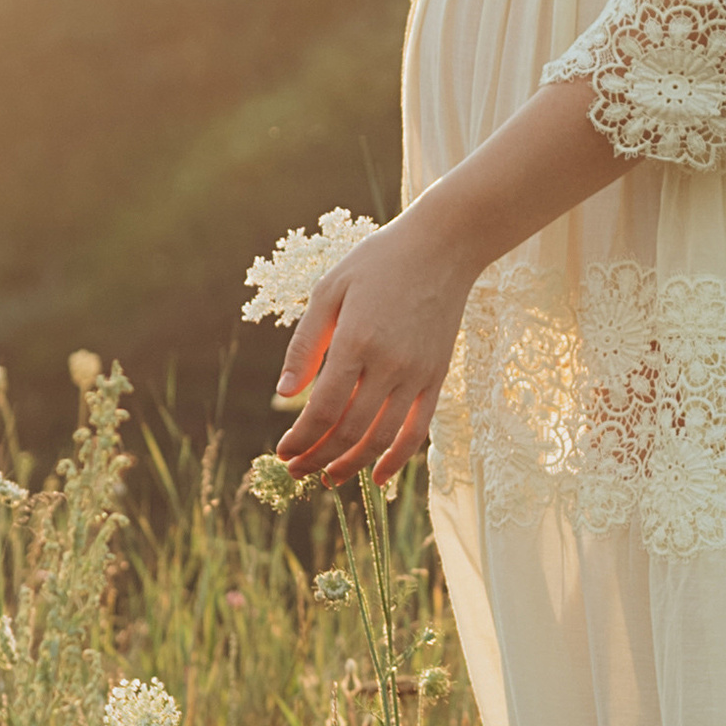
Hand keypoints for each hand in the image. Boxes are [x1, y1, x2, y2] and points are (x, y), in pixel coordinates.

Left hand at [273, 210, 475, 488]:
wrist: (442, 247)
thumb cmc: (377, 262)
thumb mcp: (329, 290)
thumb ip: (305, 344)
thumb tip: (284, 394)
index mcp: (356, 340)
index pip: (324, 409)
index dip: (301, 438)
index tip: (283, 452)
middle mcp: (389, 363)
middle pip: (350, 431)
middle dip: (318, 458)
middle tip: (297, 471)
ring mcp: (417, 374)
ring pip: (382, 438)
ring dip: (352, 465)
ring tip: (328, 478)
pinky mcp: (437, 377)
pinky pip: (418, 430)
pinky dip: (397, 459)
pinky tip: (378, 477)